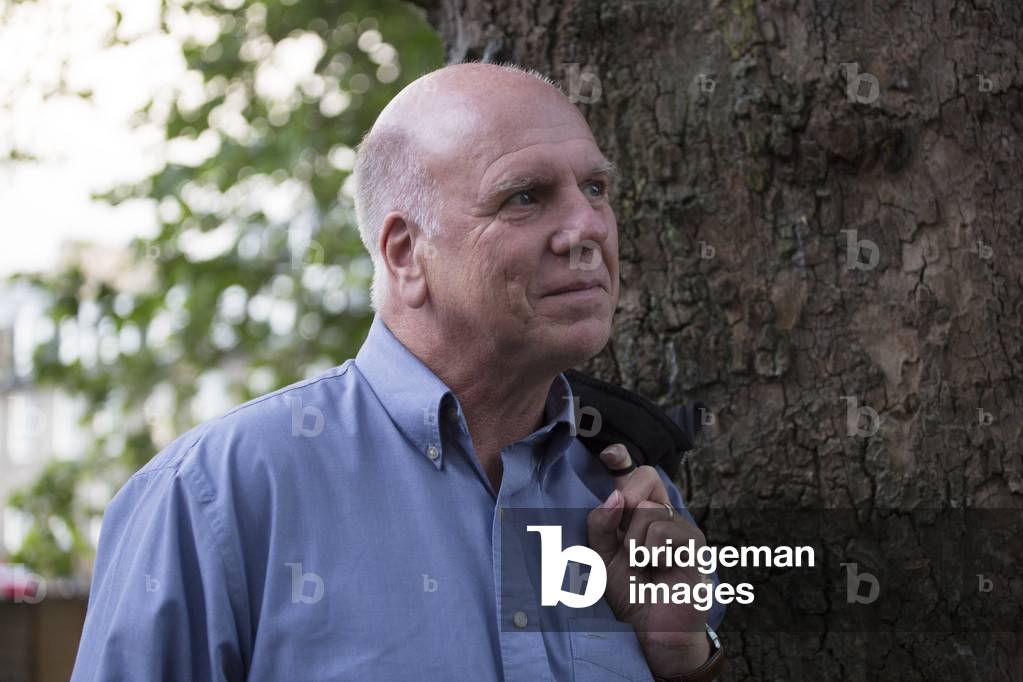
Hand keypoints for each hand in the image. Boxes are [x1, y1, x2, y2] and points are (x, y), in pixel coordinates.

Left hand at [586, 444, 710, 676]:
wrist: (651, 631)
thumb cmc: (628, 593)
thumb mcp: (601, 558)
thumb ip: (601, 525)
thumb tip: (615, 495)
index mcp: (638, 512)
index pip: (633, 472)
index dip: (621, 457)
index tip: (609, 453)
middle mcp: (663, 513)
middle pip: (645, 476)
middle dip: (627, 503)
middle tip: (626, 540)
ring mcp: (682, 527)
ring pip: (650, 509)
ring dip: (635, 542)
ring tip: (643, 565)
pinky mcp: (695, 546)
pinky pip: (665, 531)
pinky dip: (652, 552)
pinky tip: (660, 569)